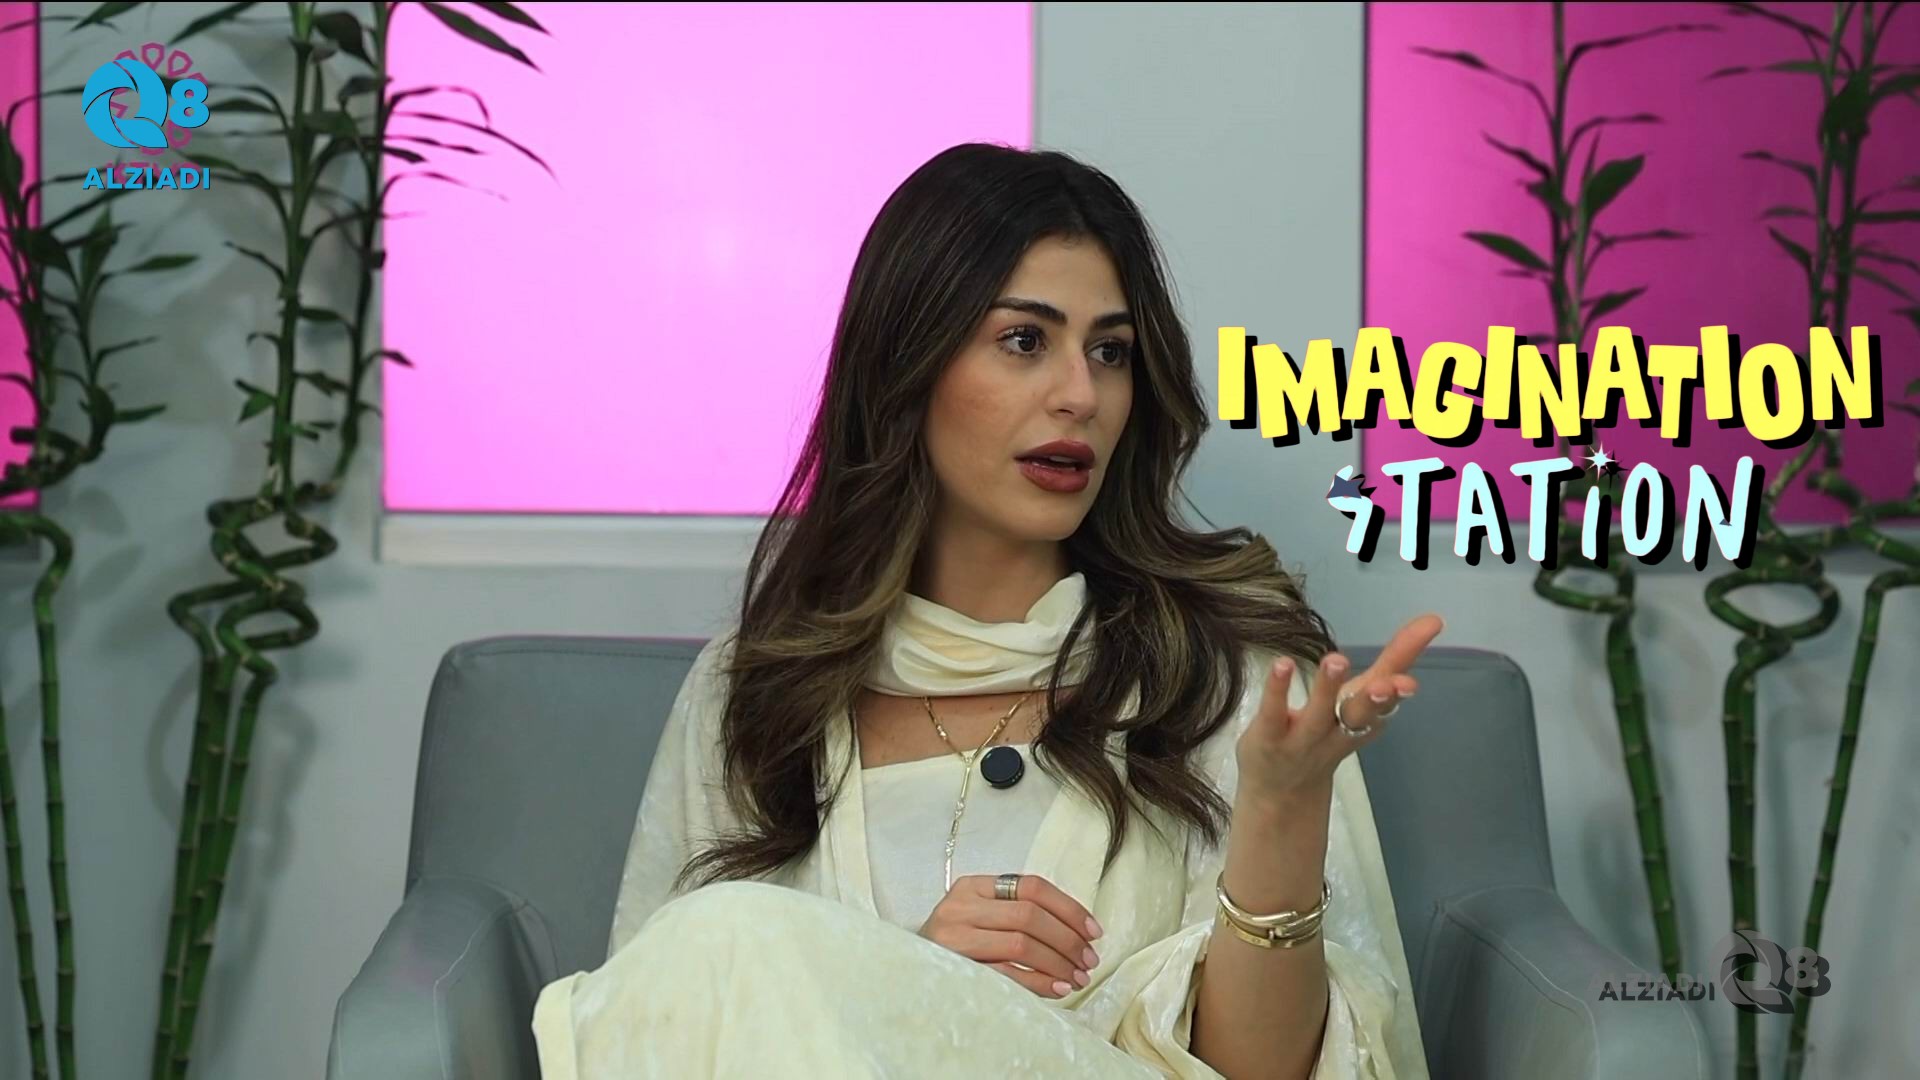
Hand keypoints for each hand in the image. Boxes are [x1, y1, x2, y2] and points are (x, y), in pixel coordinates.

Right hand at [917, 873, 1103, 998]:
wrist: (904, 970)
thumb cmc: (954, 944)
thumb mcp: (980, 916)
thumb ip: (1016, 912)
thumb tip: (1079, 931)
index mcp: (972, 886)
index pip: (1031, 886)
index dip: (1068, 908)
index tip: (1094, 931)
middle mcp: (960, 906)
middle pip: (1029, 915)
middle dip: (1068, 939)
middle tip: (1089, 960)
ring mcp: (954, 937)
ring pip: (1021, 943)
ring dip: (1058, 963)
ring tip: (1078, 977)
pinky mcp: (955, 968)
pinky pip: (1007, 974)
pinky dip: (1038, 982)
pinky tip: (1057, 989)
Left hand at [1235, 614, 1445, 806]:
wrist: (1282, 794)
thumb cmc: (1326, 735)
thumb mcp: (1360, 700)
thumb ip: (1391, 664)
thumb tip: (1431, 620)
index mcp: (1364, 720)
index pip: (1387, 700)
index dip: (1399, 690)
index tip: (1412, 679)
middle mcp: (1337, 731)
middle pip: (1358, 716)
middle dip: (1374, 701)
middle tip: (1386, 683)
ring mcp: (1302, 738)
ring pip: (1318, 715)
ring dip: (1328, 688)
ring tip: (1337, 660)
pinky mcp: (1268, 737)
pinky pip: (1274, 713)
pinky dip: (1278, 690)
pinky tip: (1283, 664)